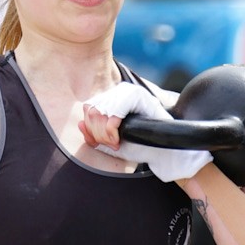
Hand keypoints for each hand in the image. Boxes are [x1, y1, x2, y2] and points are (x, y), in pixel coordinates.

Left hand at [80, 82, 211, 182]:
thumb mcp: (111, 142)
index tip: (101, 142)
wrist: (164, 153)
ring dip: (104, 134)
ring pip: (99, 112)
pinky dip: (111, 131)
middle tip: (112, 144)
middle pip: (92, 111)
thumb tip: (80, 124)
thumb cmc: (140, 146)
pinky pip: (111, 114)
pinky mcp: (137, 96)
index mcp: (115, 98)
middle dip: (97, 133)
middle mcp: (121, 91)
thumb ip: (94, 134)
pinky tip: (120, 139)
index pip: (89, 108)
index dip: (90, 129)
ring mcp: (130, 92)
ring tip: (116, 143)